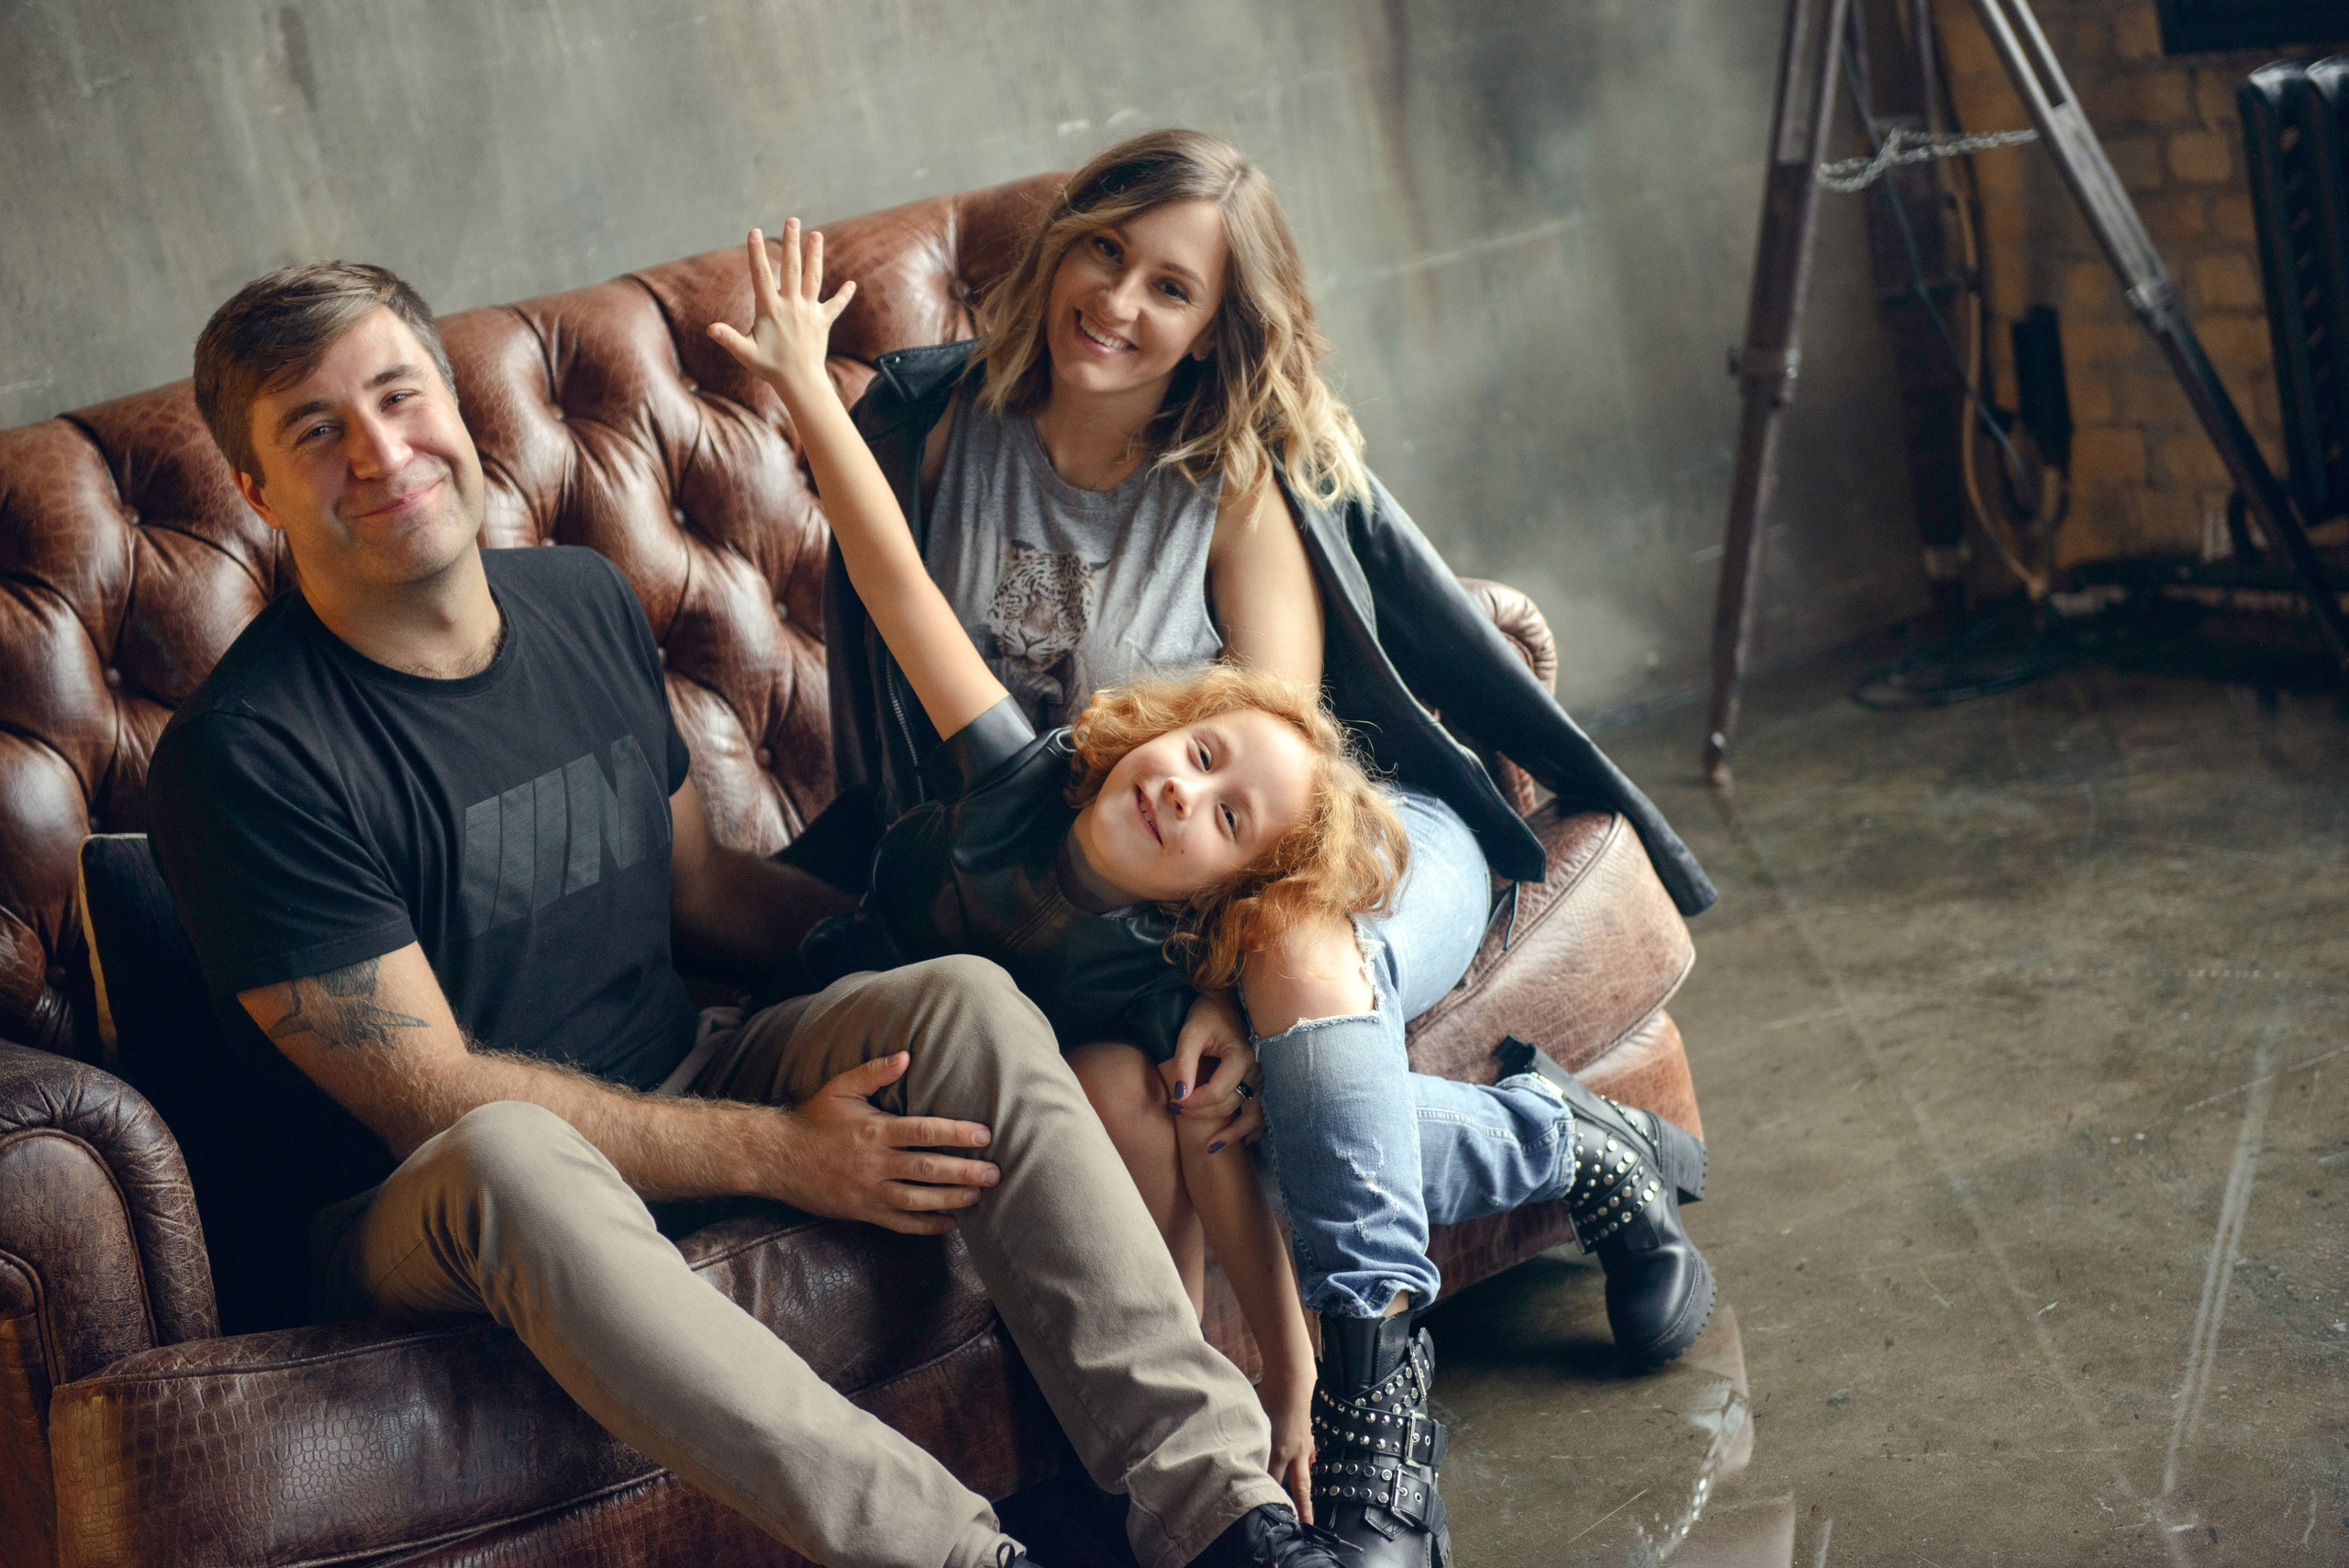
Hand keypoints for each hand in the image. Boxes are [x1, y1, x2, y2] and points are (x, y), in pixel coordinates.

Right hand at [707, 220, 856, 402]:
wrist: (800, 382)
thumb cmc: (769, 367)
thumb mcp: (745, 353)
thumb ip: (729, 338)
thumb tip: (710, 329)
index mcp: (770, 309)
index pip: (761, 275)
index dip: (756, 253)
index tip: (754, 232)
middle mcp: (792, 305)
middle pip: (791, 268)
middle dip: (791, 243)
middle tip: (793, 221)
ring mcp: (809, 312)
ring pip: (813, 278)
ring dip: (815, 256)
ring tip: (816, 235)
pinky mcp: (823, 321)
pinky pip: (835, 305)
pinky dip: (843, 295)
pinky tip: (852, 284)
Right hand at [770, 1052, 996, 1234]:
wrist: (776, 1158)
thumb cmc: (812, 1119)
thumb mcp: (841, 1087)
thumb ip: (875, 1071)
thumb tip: (907, 1055)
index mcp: (874, 1131)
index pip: (924, 1132)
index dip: (957, 1134)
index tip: (984, 1135)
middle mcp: (874, 1163)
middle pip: (928, 1169)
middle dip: (965, 1172)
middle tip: (995, 1173)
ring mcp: (868, 1191)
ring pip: (918, 1199)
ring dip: (951, 1199)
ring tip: (979, 1196)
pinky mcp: (862, 1212)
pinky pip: (899, 1222)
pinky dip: (926, 1225)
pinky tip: (949, 1223)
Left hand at [1163, 991, 1263, 1151]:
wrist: (1227, 1001)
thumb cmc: (1207, 1015)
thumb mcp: (1190, 1034)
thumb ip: (1184, 1064)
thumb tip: (1180, 1096)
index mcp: (1241, 1057)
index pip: (1217, 1093)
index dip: (1193, 1103)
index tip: (1173, 1102)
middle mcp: (1257, 1070)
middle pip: (1230, 1105)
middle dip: (1201, 1114)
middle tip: (1175, 1111)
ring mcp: (1262, 1078)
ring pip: (1252, 1115)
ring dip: (1232, 1133)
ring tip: (1210, 1147)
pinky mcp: (1261, 1082)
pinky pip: (1262, 1112)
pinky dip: (1252, 1128)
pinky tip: (1244, 1141)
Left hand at [1261, 1365, 1316, 1524]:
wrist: (1293, 1379)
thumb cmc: (1269, 1396)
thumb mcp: (1256, 1422)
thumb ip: (1252, 1443)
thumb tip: (1243, 1456)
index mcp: (1278, 1451)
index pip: (1272, 1483)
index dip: (1269, 1498)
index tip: (1265, 1513)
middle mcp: (1294, 1454)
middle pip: (1300, 1489)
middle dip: (1302, 1510)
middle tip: (1304, 1528)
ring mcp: (1304, 1447)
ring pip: (1306, 1476)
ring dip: (1305, 1493)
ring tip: (1306, 1511)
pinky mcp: (1309, 1439)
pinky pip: (1309, 1460)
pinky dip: (1306, 1469)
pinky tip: (1303, 1474)